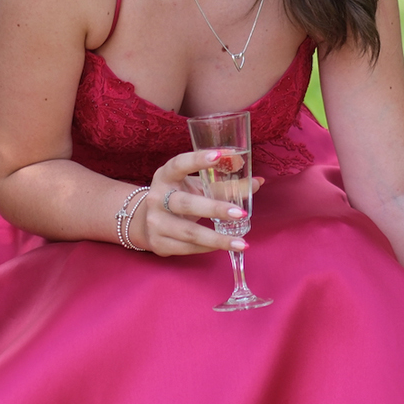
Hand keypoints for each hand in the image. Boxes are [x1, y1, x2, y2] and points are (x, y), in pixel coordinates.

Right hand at [132, 149, 265, 255]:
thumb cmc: (178, 197)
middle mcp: (156, 197)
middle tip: (241, 213)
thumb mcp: (195, 187)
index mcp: (165, 176)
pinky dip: (209, 247)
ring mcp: (155, 222)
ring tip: (241, 242)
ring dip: (217, 238)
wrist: (145, 221)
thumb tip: (258, 182)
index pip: (179, 164)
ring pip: (189, 232)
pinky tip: (224, 246)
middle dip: (215, 208)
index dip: (198, 160)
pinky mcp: (158, 243)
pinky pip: (188, 248)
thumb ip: (224, 185)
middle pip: (187, 204)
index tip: (221, 156)